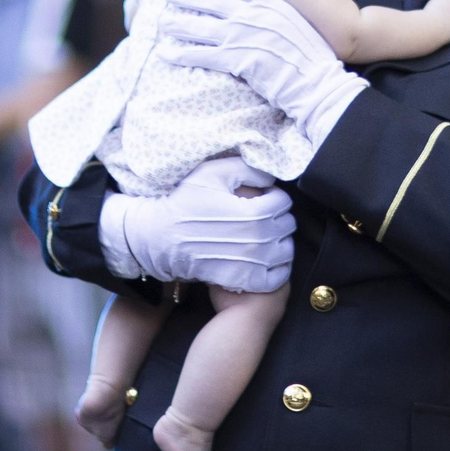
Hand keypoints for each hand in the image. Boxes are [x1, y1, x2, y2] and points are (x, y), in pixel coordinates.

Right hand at [108, 157, 296, 292]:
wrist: (161, 239)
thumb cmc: (184, 203)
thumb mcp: (212, 173)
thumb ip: (247, 169)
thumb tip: (271, 178)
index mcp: (255, 213)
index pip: (283, 201)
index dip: (272, 196)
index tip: (259, 197)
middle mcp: (259, 240)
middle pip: (288, 225)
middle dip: (276, 216)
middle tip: (259, 215)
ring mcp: (254, 264)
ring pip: (286, 250)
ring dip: (279, 240)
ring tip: (261, 235)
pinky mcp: (246, 281)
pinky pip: (278, 277)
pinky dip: (276, 268)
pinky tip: (263, 258)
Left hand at [157, 0, 367, 146]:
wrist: (316, 82)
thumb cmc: (308, 55)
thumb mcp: (294, 21)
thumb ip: (274, 10)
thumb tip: (258, 4)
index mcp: (269, 2)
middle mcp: (254, 15)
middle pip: (211, 0)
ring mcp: (245, 37)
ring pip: (202, 26)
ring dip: (179, 23)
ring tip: (162, 22)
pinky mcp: (238, 61)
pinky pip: (203, 55)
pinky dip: (183, 53)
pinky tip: (167, 53)